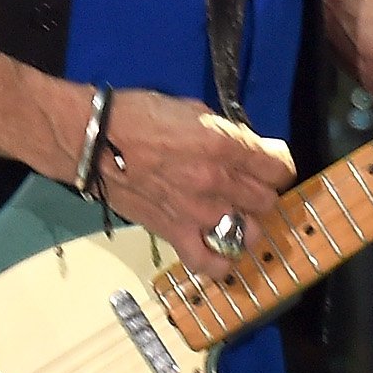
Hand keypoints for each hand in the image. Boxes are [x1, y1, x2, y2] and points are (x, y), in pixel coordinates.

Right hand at [83, 88, 296, 281]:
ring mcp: (197, 213)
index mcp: (223, 145)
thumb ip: (224, 133)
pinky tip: (221, 250)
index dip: (278, 163)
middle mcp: (217, 183)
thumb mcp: (192, 110)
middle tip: (246, 184)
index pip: (279, 167)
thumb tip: (242, 148)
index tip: (269, 162)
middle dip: (262, 191)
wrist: (92, 141)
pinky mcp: (174, 233)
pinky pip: (209, 263)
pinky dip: (221, 263)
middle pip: (267, 200)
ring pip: (251, 233)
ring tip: (235, 215)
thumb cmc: (138, 116)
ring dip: (248, 224)